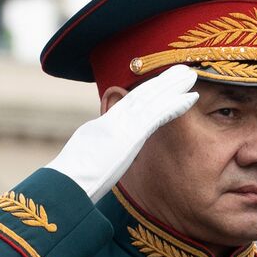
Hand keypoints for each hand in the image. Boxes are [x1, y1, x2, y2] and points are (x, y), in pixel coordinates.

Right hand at [48, 65, 199, 201]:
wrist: (66, 186)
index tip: (162, 81)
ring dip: (173, 86)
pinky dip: (174, 105)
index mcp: (101, 127)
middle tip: (181, 70)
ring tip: (190, 75)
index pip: (128, 103)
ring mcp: (121, 126)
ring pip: (151, 99)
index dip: (147, 90)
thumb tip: (104, 150)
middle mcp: (113, 122)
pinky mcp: (130, 135)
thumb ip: (98, 151)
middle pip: (142, 94)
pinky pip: (157, 116)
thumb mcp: (85, 160)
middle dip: (162, 82)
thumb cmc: (71, 182)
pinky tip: (190, 98)